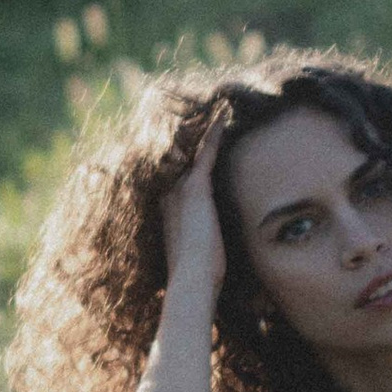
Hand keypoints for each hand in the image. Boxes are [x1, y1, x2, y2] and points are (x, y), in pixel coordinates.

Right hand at [159, 117, 227, 305]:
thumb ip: (196, 250)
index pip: (178, 176)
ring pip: (193, 150)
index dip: (185, 159)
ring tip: (216, 108)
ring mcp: (181, 190)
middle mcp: (170, 194)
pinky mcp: (197, 189)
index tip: (192, 146)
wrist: (191, 282)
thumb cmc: (197, 278)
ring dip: (203, 130)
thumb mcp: (195, 257)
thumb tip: (207, 264)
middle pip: (183, 158)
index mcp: (168, 208)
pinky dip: (215, 134)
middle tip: (203, 114)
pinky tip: (224, 115)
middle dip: (192, 137)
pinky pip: (207, 153)